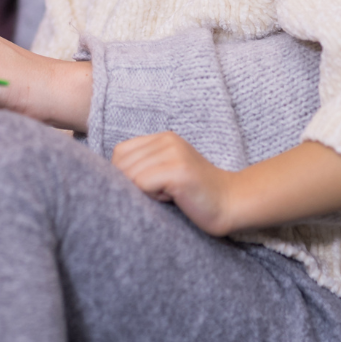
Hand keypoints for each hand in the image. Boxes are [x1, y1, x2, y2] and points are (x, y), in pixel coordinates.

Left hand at [113, 132, 235, 234]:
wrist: (233, 203)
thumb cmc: (196, 195)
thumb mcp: (167, 171)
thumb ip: (143, 166)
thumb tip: (107, 177)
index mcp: (162, 138)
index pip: (120, 152)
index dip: (122, 174)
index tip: (142, 190)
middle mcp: (167, 140)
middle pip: (121, 162)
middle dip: (130, 185)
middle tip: (159, 195)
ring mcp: (173, 153)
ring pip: (130, 174)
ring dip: (143, 192)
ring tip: (167, 196)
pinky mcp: (177, 170)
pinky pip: (142, 183)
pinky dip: (151, 197)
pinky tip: (171, 199)